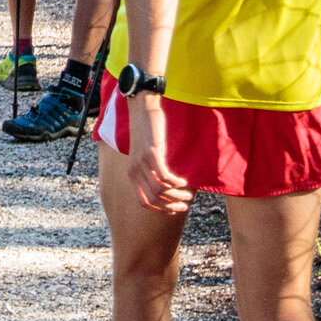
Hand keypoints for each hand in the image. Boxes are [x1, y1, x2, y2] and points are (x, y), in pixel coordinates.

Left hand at [126, 98, 192, 213]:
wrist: (142, 110)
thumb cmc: (147, 133)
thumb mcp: (146, 155)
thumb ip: (151, 170)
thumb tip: (166, 185)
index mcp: (132, 174)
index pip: (143, 202)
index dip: (160, 210)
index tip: (175, 209)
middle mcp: (134, 171)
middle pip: (153, 200)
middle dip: (171, 206)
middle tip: (185, 205)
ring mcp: (142, 162)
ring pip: (160, 190)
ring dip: (177, 196)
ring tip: (188, 194)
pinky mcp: (152, 153)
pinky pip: (164, 176)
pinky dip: (176, 183)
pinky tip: (184, 181)